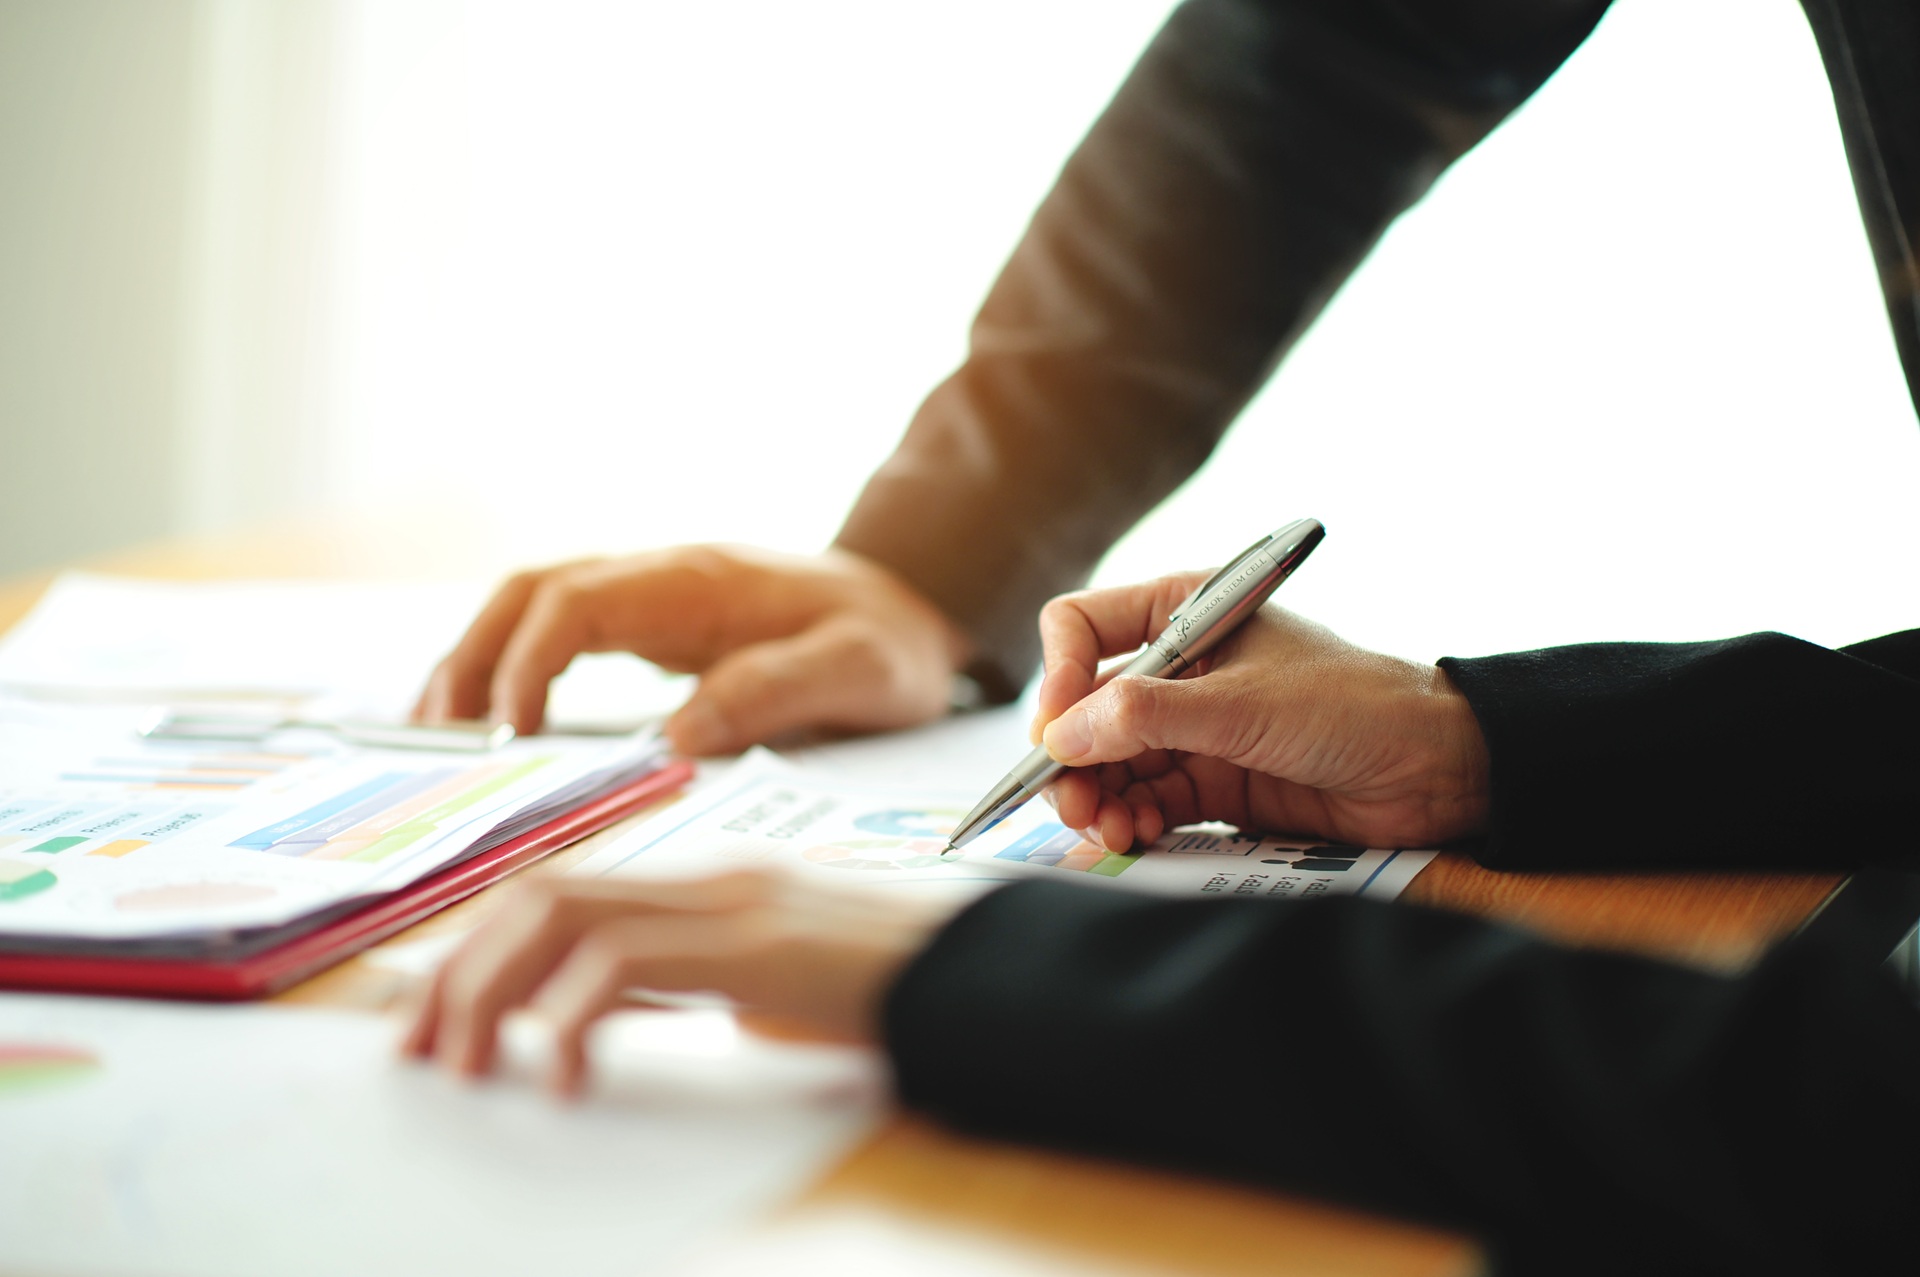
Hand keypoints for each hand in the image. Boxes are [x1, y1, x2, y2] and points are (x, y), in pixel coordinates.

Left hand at [402, 870, 958, 1095]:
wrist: (990, 973)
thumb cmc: (898, 993)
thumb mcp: (770, 993)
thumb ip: (688, 986)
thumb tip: (593, 1014)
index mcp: (710, 888)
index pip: (563, 891)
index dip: (478, 951)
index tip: (435, 1021)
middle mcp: (708, 880)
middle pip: (539, 893)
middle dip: (458, 972)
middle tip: (421, 1052)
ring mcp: (731, 903)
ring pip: (559, 914)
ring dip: (488, 990)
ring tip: (466, 1066)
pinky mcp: (754, 942)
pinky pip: (623, 963)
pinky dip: (570, 1020)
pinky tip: (568, 1078)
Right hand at [414, 545, 971, 752]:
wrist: (918, 610)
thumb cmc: (889, 645)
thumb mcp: (860, 672)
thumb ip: (775, 692)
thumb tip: (677, 737)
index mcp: (699, 583)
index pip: (578, 602)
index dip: (527, 662)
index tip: (511, 734)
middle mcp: (662, 577)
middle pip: (532, 590)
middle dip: (473, 653)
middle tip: (438, 735)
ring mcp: (654, 595)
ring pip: (535, 602)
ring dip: (479, 656)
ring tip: (439, 730)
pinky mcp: (655, 622)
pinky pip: (560, 628)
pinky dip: (512, 663)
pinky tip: (493, 716)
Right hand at [1030, 571, 1490, 851]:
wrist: (1437, 769)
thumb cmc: (1355, 705)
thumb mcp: (1242, 704)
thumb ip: (1147, 716)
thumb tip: (1062, 735)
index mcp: (1184, 611)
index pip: (1083, 628)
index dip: (1059, 676)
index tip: (1055, 730)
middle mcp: (1181, 667)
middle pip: (1087, 709)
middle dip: (1073, 757)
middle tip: (1071, 804)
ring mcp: (1195, 728)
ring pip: (1112, 762)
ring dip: (1099, 796)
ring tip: (1107, 829)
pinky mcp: (1214, 783)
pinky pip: (1148, 800)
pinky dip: (1132, 819)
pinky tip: (1134, 836)